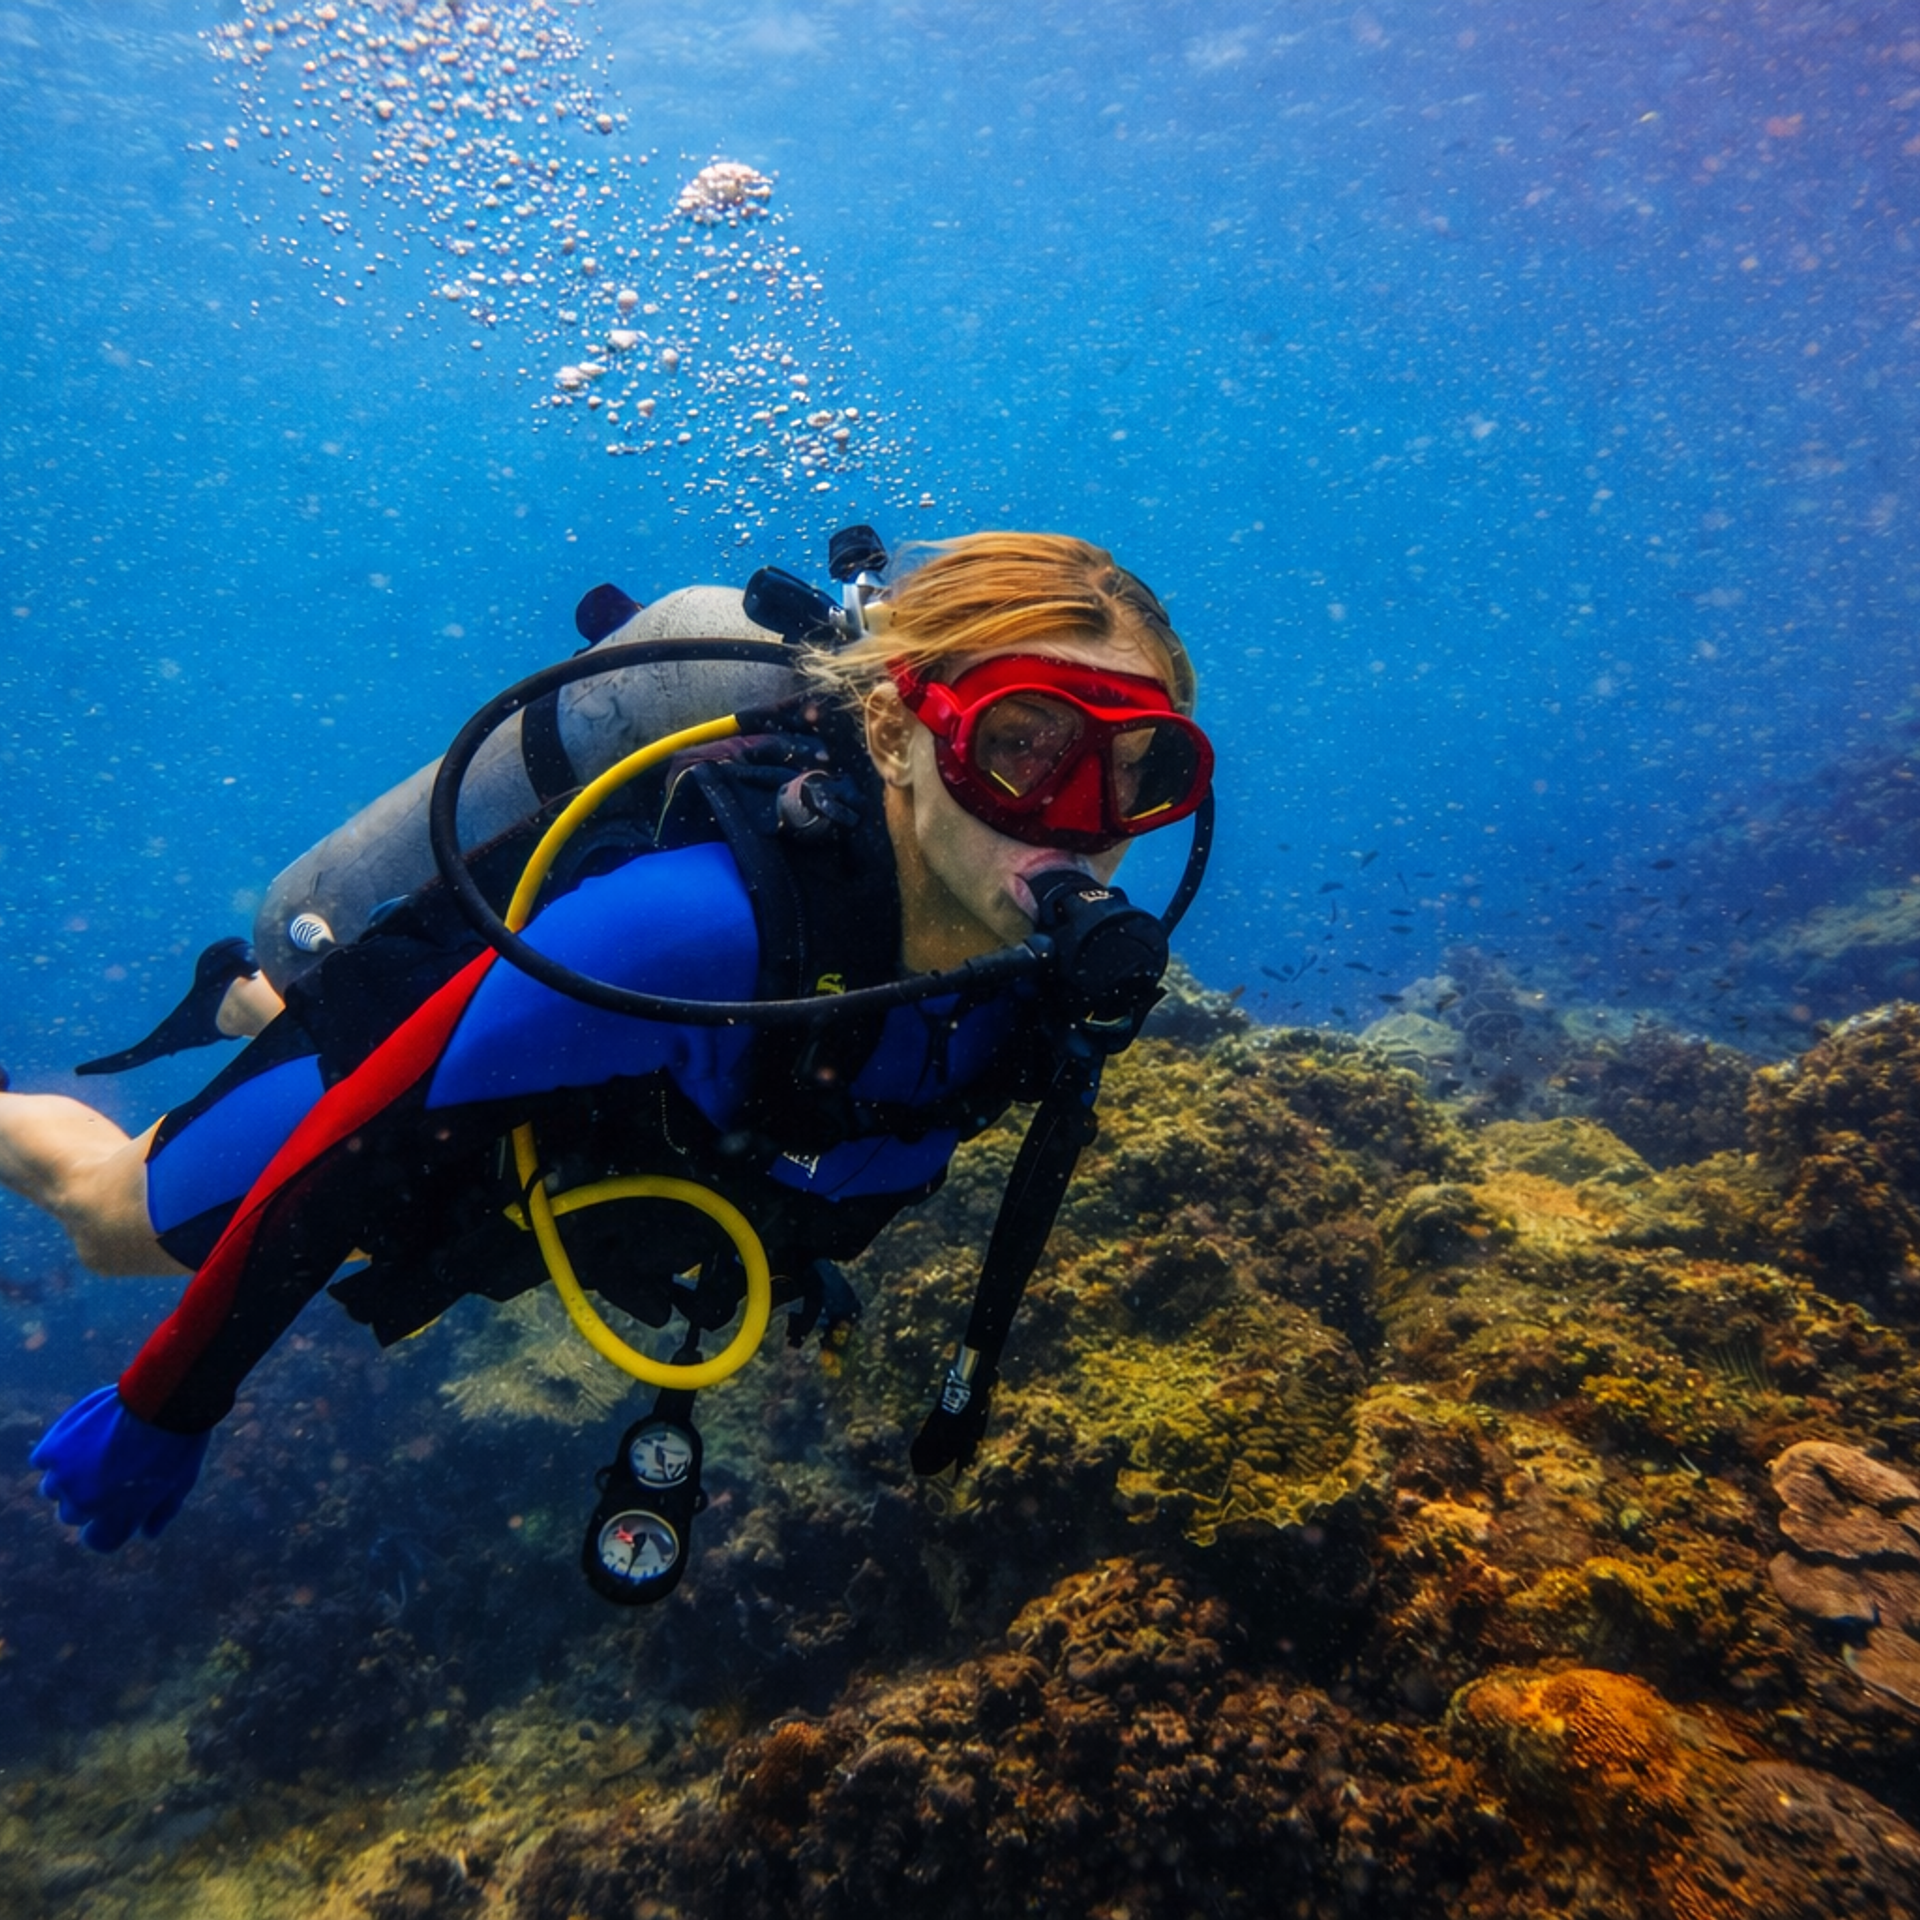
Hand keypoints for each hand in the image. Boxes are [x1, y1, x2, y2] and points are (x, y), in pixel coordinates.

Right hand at [30, 1386, 210, 1551]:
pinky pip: (43, 1459)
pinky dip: (57, 1449)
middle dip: (87, 1498)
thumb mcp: (181, 1484)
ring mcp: (64, 1477)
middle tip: (107, 1471)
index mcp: (116, 1519)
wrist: (163, 1400)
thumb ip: (160, 1513)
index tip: (111, 1510)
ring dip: (69, 1474)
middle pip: (71, 1513)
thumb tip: (147, 1533)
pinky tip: (80, 1434)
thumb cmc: (177, 1442)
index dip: (104, 1526)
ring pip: (52, 1488)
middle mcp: (84, 1504)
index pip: (98, 1540)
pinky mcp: (52, 1449)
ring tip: (95, 1450)